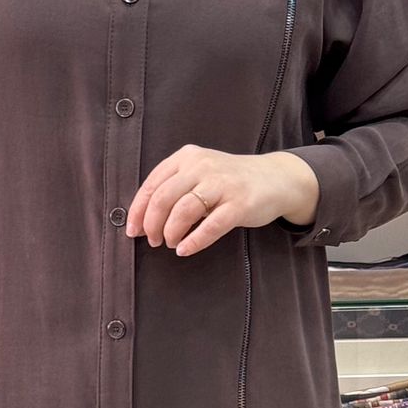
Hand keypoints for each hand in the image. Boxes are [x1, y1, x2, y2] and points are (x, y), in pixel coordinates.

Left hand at [125, 146, 319, 256]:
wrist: (274, 178)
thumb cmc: (229, 181)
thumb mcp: (199, 172)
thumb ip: (174, 187)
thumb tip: (143, 218)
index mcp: (186, 157)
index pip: (152, 184)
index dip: (138, 210)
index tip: (133, 230)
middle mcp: (202, 166)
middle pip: (163, 198)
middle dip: (152, 224)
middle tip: (153, 241)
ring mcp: (222, 184)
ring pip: (183, 211)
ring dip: (170, 233)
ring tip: (171, 243)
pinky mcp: (239, 204)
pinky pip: (211, 226)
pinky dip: (194, 241)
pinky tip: (185, 249)